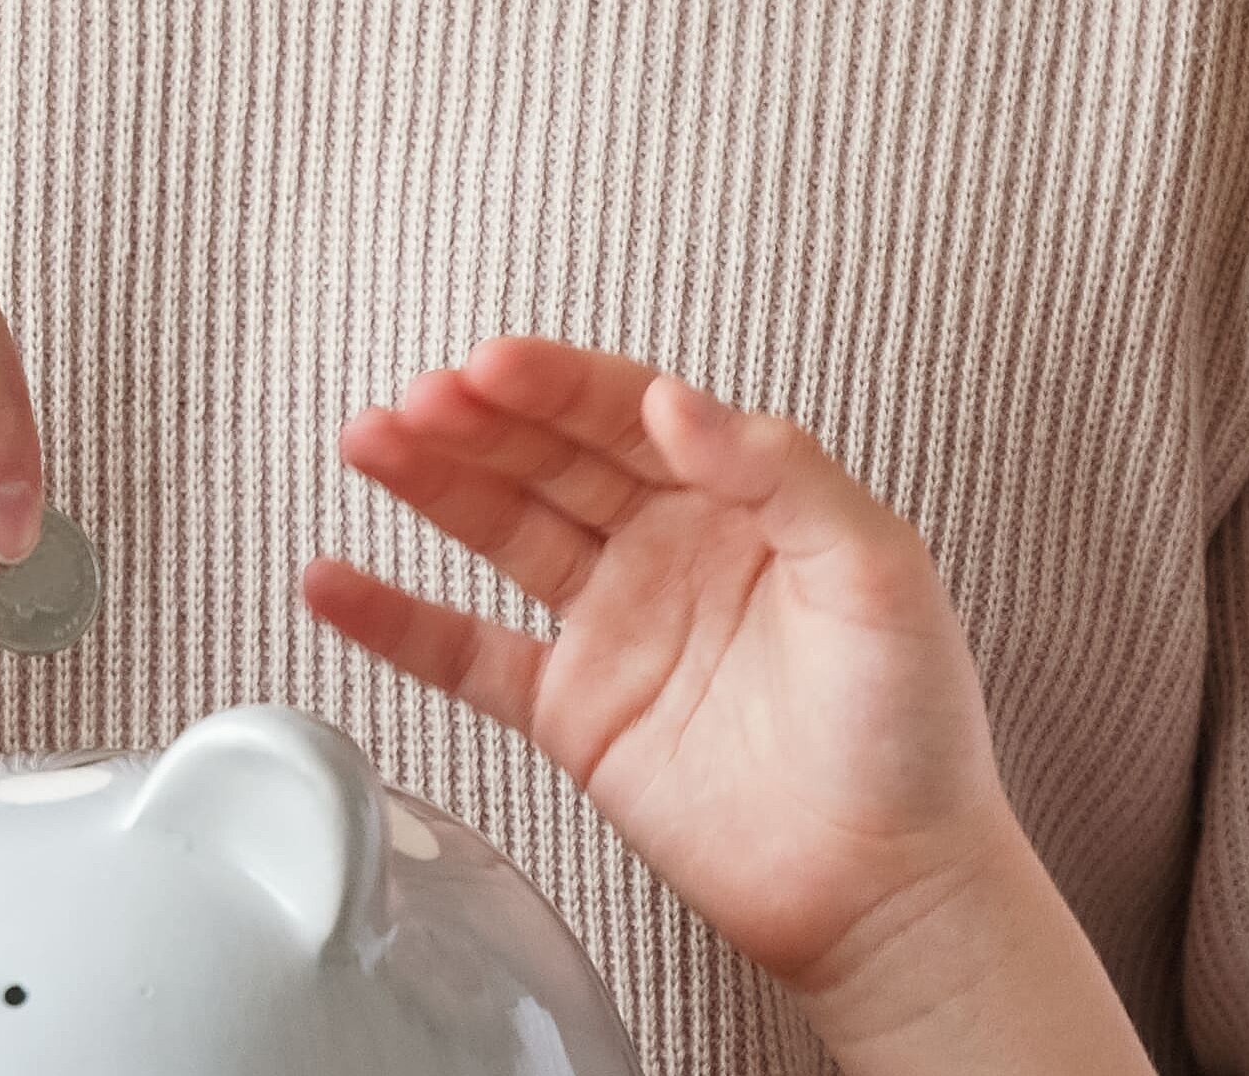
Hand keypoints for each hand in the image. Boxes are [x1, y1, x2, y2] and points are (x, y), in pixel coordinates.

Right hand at [306, 341, 1145, 1075]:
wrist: (888, 883)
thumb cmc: (912, 730)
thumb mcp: (879, 570)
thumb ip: (784, 473)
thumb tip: (677, 402)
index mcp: (743, 501)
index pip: (631, 413)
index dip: (558, 384)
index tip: (495, 365)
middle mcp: (670, 551)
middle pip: (552, 459)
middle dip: (481, 420)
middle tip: (420, 399)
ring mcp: (616, 629)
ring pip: (501, 531)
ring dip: (431, 483)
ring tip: (368, 442)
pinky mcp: (575, 714)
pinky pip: (468, 655)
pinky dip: (397, 620)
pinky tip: (336, 581)